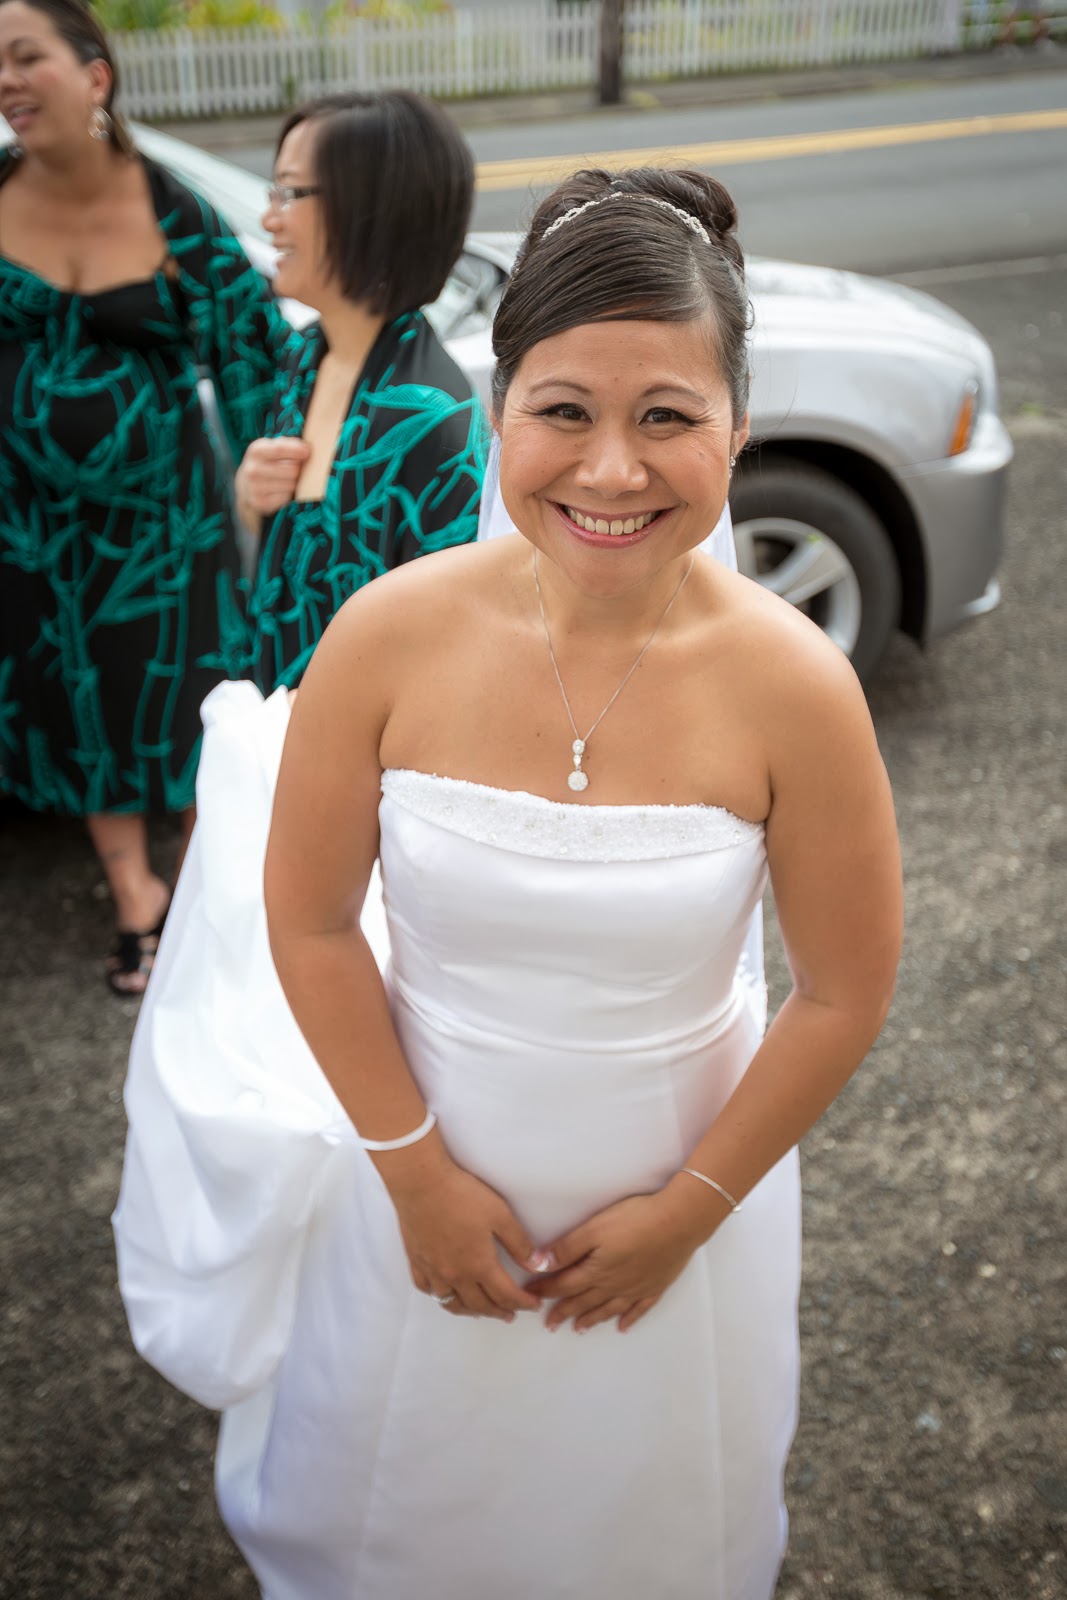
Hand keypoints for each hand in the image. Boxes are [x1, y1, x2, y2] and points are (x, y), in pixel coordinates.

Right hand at [235, 436, 310, 518]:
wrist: (246, 486)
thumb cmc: (266, 462)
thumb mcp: (271, 447)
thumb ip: (288, 445)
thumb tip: (305, 449)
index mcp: (256, 451)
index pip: (280, 449)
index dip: (296, 451)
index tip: (306, 452)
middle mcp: (252, 469)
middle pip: (291, 470)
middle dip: (297, 469)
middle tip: (293, 469)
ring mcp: (254, 487)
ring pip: (291, 485)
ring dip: (293, 483)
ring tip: (285, 480)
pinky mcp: (260, 502)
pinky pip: (285, 498)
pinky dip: (287, 494)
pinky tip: (279, 490)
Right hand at [389, 1156, 553, 1322]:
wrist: (421, 1182)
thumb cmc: (461, 1194)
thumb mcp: (500, 1214)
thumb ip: (519, 1244)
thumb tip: (538, 1266)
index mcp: (479, 1265)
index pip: (507, 1295)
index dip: (524, 1303)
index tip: (533, 1304)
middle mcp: (456, 1275)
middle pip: (481, 1305)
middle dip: (500, 1312)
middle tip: (511, 1314)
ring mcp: (433, 1271)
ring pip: (453, 1304)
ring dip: (472, 1311)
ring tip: (482, 1311)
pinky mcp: (417, 1261)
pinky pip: (428, 1290)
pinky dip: (441, 1298)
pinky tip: (446, 1294)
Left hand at [529, 1181, 722, 1333]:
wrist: (679, 1222)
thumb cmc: (635, 1220)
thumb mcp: (594, 1228)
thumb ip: (567, 1248)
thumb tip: (540, 1265)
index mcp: (596, 1270)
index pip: (564, 1284)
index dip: (546, 1290)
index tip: (531, 1298)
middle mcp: (613, 1285)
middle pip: (583, 1301)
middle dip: (564, 1312)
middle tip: (550, 1324)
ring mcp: (636, 1289)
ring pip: (607, 1309)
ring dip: (591, 1319)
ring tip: (578, 1329)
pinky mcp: (655, 1286)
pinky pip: (638, 1310)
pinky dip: (628, 1320)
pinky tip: (622, 1328)